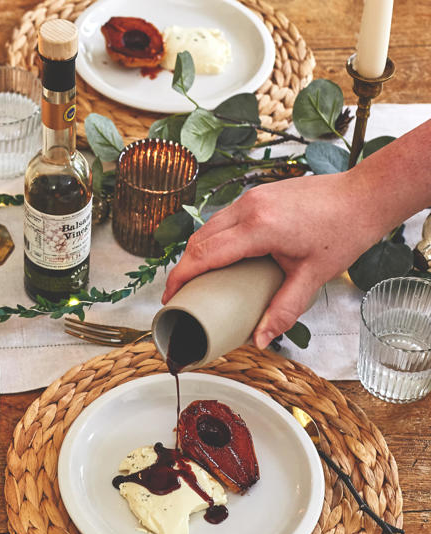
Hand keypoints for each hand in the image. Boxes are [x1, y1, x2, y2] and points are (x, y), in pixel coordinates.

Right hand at [162, 171, 388, 348]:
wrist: (364, 195)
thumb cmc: (344, 231)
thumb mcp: (312, 277)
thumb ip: (283, 310)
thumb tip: (260, 339)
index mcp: (258, 228)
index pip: (204, 254)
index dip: (180, 277)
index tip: (170, 297)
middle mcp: (248, 207)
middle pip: (199, 240)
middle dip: (183, 267)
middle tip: (180, 294)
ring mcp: (251, 197)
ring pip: (208, 226)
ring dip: (196, 252)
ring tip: (196, 278)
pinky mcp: (257, 194)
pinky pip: (223, 218)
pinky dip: (213, 239)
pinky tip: (220, 256)